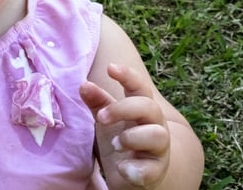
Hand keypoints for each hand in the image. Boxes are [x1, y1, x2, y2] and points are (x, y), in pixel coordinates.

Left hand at [79, 64, 170, 188]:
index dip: (128, 75)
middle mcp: (155, 125)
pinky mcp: (156, 172)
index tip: (110, 67)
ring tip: (115, 145)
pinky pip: (151, 170)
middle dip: (123, 109)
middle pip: (148, 107)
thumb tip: (83, 84)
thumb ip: (98, 102)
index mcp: (141, 108)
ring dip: (131, 138)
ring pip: (157, 135)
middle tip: (101, 118)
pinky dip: (135, 170)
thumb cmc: (122, 140)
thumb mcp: (108, 120)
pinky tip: (122, 168)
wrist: (137, 175)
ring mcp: (158, 149)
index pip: (140, 86)